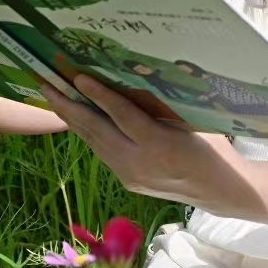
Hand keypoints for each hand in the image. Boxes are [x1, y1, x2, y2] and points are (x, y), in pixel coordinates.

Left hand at [40, 73, 263, 216]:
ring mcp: (130, 176)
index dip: (99, 95)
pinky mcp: (127, 181)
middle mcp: (139, 164)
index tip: (77, 76)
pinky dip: (88, 132)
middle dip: (68, 106)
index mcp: (160, 145)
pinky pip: (102, 151)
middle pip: (97, 131)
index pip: (122, 116)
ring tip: (52, 95)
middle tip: (46, 83)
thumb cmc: (213, 146)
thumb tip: (127, 78)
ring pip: (94, 142)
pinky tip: (76, 116)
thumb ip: (159, 105)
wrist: (220, 190)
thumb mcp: (192, 119)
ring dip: (72, 118)